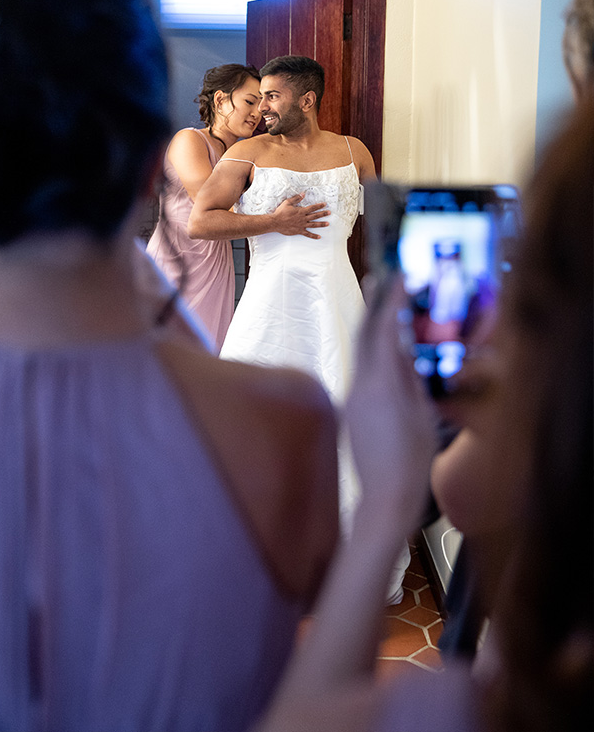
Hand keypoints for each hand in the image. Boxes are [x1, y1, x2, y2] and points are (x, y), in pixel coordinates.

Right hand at [271, 194, 329, 238]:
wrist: (276, 222)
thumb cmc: (281, 212)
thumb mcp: (288, 203)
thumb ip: (296, 198)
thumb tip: (303, 194)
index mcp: (301, 211)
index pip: (312, 208)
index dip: (319, 206)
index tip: (325, 204)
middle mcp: (303, 218)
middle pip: (315, 216)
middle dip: (323, 214)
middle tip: (329, 212)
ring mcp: (302, 225)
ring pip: (314, 225)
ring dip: (321, 224)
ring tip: (327, 224)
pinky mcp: (299, 231)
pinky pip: (308, 234)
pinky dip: (313, 236)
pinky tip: (319, 237)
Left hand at [345, 276, 437, 535]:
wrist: (384, 498)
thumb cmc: (412, 462)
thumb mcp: (422, 414)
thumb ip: (411, 378)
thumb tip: (404, 350)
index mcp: (381, 386)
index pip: (382, 331)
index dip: (389, 301)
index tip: (399, 277)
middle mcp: (360, 386)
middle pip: (363, 336)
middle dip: (372, 305)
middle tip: (380, 277)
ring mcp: (353, 398)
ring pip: (361, 352)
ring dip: (371, 326)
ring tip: (383, 303)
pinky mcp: (351, 408)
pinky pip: (362, 370)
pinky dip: (371, 350)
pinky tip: (382, 345)